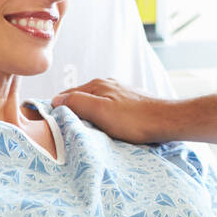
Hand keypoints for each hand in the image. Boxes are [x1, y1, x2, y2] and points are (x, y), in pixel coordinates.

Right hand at [51, 77, 174, 144]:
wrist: (167, 121)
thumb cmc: (135, 119)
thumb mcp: (100, 111)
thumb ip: (77, 103)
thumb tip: (56, 100)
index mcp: (97, 85)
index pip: (66, 95)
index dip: (57, 108)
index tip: (50, 124)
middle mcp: (108, 85)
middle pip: (80, 99)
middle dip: (71, 112)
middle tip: (65, 130)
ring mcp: (120, 93)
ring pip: (95, 104)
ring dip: (87, 116)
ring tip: (84, 131)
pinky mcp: (130, 103)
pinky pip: (108, 109)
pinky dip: (102, 118)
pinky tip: (105, 127)